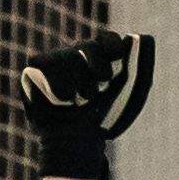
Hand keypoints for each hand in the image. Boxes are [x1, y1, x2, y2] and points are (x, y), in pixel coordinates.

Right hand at [18, 30, 154, 179]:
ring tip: (79, 101)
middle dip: (98, 67)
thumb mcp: (130, 92)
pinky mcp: (33, 71)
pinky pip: (45, 64)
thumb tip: (145, 37)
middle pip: (88, 46)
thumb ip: (139, 64)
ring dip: (79, 82)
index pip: (106, 39)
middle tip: (97, 91)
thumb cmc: (105, 119)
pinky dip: (59, 85)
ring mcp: (53, 62)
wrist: (79, 142)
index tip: (117, 57)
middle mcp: (75, 56)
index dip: (112, 45)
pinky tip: (62, 100)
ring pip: (68, 57)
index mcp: (99, 59)